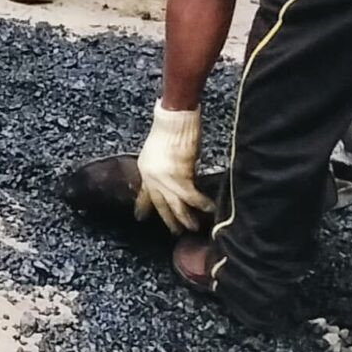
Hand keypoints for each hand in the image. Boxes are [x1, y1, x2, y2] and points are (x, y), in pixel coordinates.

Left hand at [132, 103, 212, 232]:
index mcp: (145, 169)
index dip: (143, 206)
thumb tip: (175, 178)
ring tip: (192, 228)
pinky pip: (192, 198)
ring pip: (176, 206)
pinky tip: (210, 210)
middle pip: (160, 204)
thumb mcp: (158, 151)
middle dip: (168, 220)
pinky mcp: (181, 178)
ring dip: (185, 219)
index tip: (140, 217)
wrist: (174, 119)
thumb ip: (163, 168)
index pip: (143, 194)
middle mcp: (152, 177)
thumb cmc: (170, 127)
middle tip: (174, 231)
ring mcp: (165, 180)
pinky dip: (203, 205)